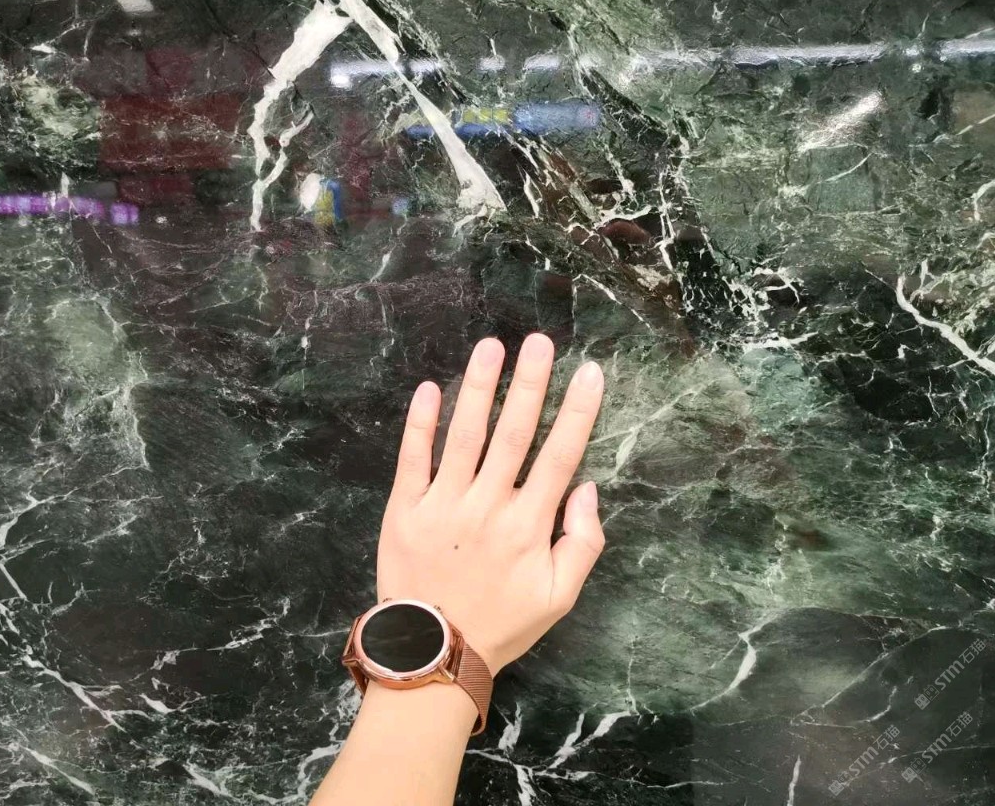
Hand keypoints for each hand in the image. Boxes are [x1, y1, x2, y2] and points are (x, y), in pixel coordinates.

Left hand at [377, 333, 605, 672]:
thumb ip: (582, 543)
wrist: (433, 653)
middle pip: (514, 434)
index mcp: (529, 526)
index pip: (559, 456)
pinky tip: (430, 388)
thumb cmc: (501, 624)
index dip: (577, 412)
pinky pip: (413, 459)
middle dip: (530, 384)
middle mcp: (488, 507)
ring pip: (465, 436)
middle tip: (540, 342)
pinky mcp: (405, 510)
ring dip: (479, 389)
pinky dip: (420, 424)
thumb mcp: (559, 597)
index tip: (589, 373)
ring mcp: (444, 505)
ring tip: (491, 347)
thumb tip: (586, 489)